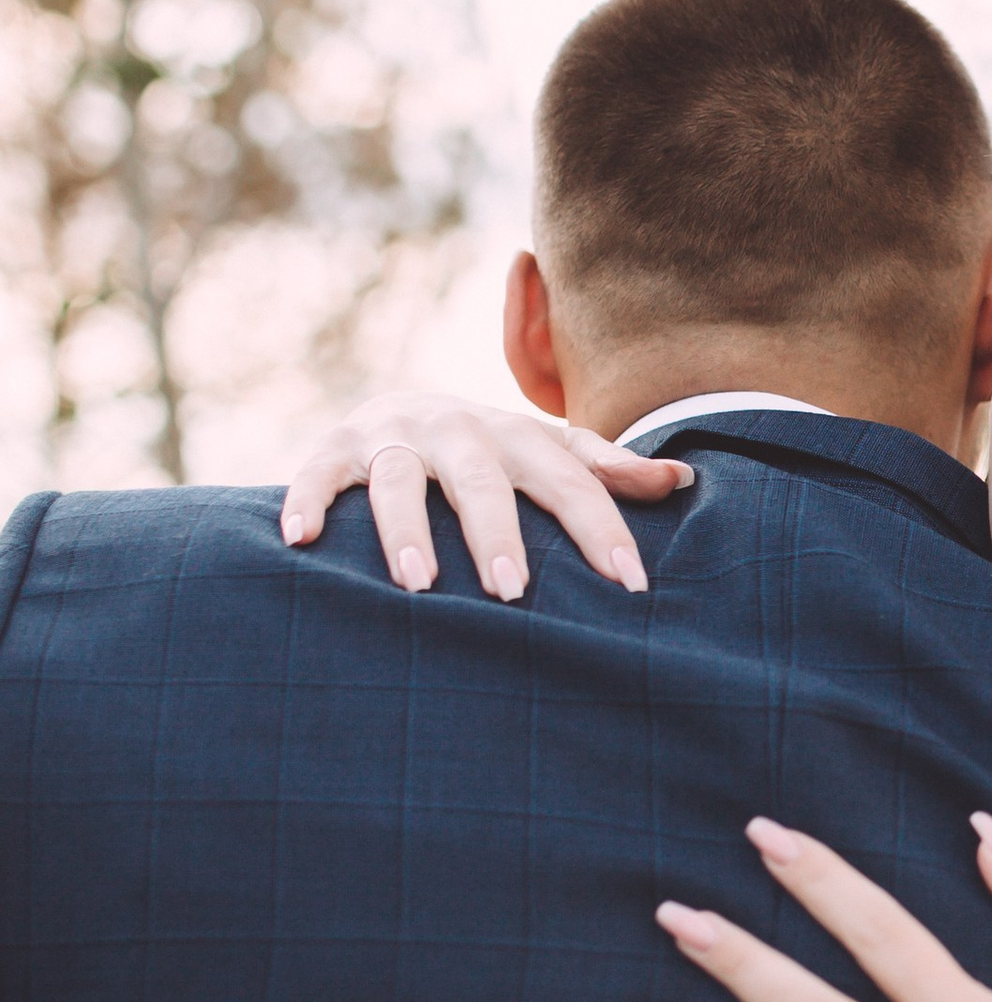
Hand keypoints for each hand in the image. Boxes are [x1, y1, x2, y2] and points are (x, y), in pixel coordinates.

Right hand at [278, 394, 691, 598]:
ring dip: (404, 530)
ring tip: (418, 585)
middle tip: (512, 590)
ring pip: (398, 481)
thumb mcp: (549, 455)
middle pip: (481, 480)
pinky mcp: (338, 448)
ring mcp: (395, 436)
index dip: (601, 529)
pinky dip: (306, 501)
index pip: (570, 481)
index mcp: (518, 436)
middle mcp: (458, 429)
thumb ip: (607, 470)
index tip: (630, 584)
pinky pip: (317, 473)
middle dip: (496, 533)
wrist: (405, 411)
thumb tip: (683, 480)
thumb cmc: (494, 454)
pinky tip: (299, 540)